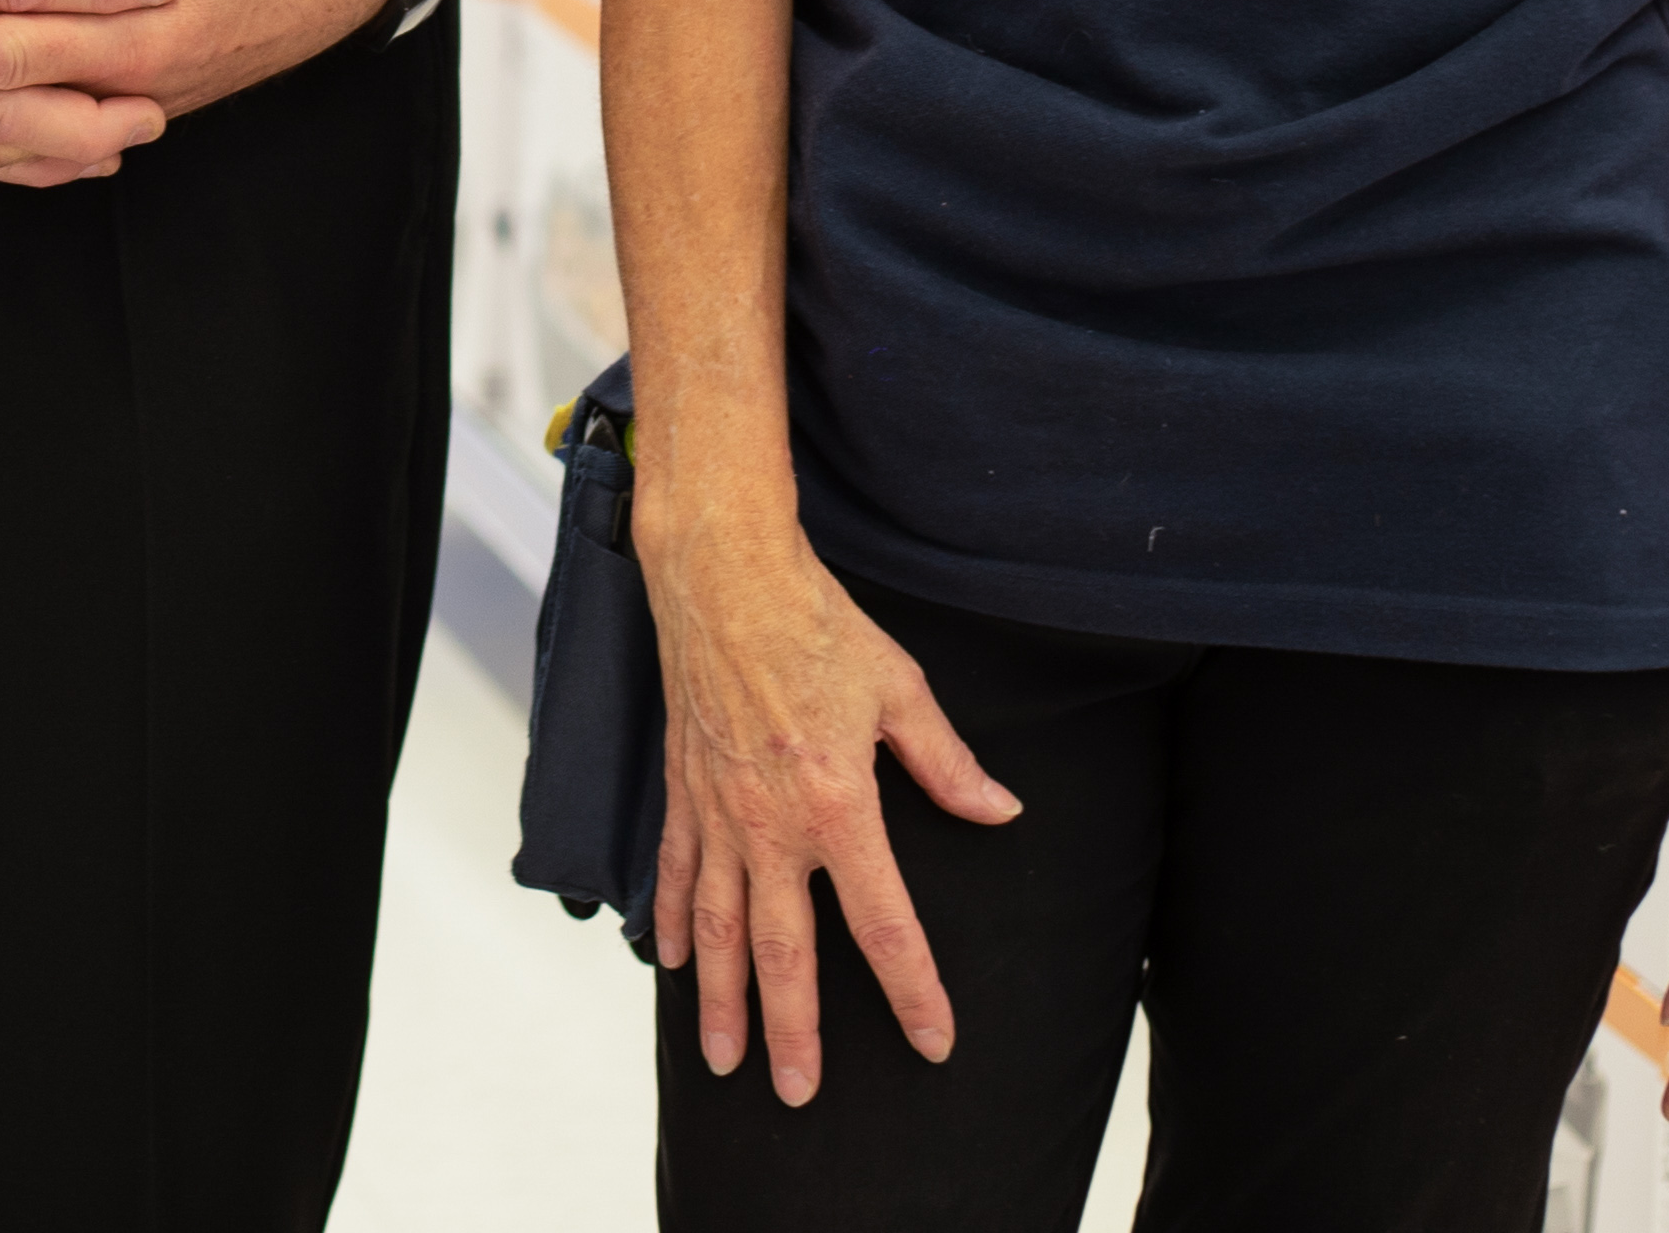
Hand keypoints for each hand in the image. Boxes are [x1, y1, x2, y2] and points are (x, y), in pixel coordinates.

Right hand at [643, 507, 1017, 1102]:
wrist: (722, 575)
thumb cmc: (814, 623)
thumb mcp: (900, 690)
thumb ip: (947, 765)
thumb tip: (997, 812)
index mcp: (838, 806)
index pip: (883, 922)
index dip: (913, 990)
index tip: (932, 1040)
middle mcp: (771, 825)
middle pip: (785, 951)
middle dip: (796, 1030)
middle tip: (801, 1094)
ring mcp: (718, 813)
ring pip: (718, 929)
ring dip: (724, 1002)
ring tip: (726, 1062)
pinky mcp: (683, 791)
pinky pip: (673, 873)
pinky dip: (670, 922)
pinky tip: (674, 963)